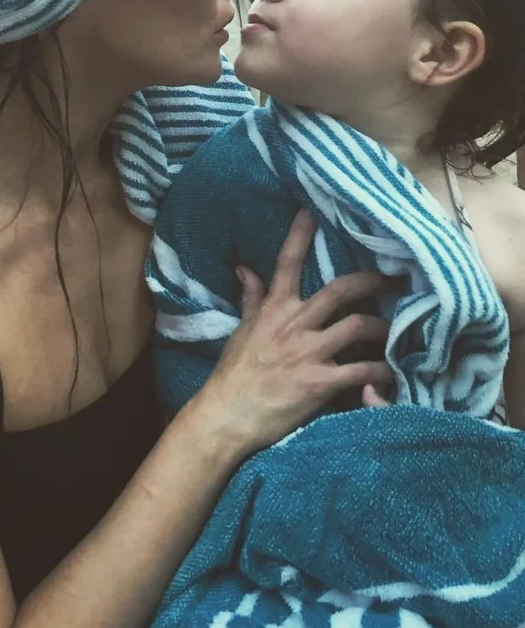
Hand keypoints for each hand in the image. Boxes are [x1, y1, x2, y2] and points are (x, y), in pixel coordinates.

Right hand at [196, 211, 393, 455]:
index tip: (315, 212)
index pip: (287, 263)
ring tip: (399, 329)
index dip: (301, 235)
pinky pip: (362, 371)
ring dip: (384, 327)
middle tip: (396, 278)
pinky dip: (382, 371)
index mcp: (274, 309)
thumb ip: (251, 299)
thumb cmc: (234, 374)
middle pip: (341, 290)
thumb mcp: (242, 331)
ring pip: (359, 326)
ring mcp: (308, 353)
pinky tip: (395, 372)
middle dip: (372, 281)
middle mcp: (294, 324)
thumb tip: (245, 269)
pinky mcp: (320, 382)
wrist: (228, 416)